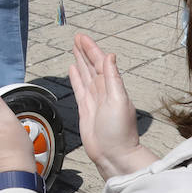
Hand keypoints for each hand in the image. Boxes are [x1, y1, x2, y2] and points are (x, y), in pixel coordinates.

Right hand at [68, 33, 156, 179]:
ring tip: (74, 49)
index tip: (82, 38)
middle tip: (77, 38)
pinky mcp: (85, 109)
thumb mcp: (118, 100)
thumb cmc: (119, 131)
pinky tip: (72, 69)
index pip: (100, 61)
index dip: (91, 49)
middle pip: (92, 65)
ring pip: (85, 75)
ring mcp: (94, 99)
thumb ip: (113, 78)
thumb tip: (110, 56)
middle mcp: (103, 90)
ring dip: (80, 61)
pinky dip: (76, 78)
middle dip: (85, 51)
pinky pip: (79, 88)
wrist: (113, 155)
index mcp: (112, 86)